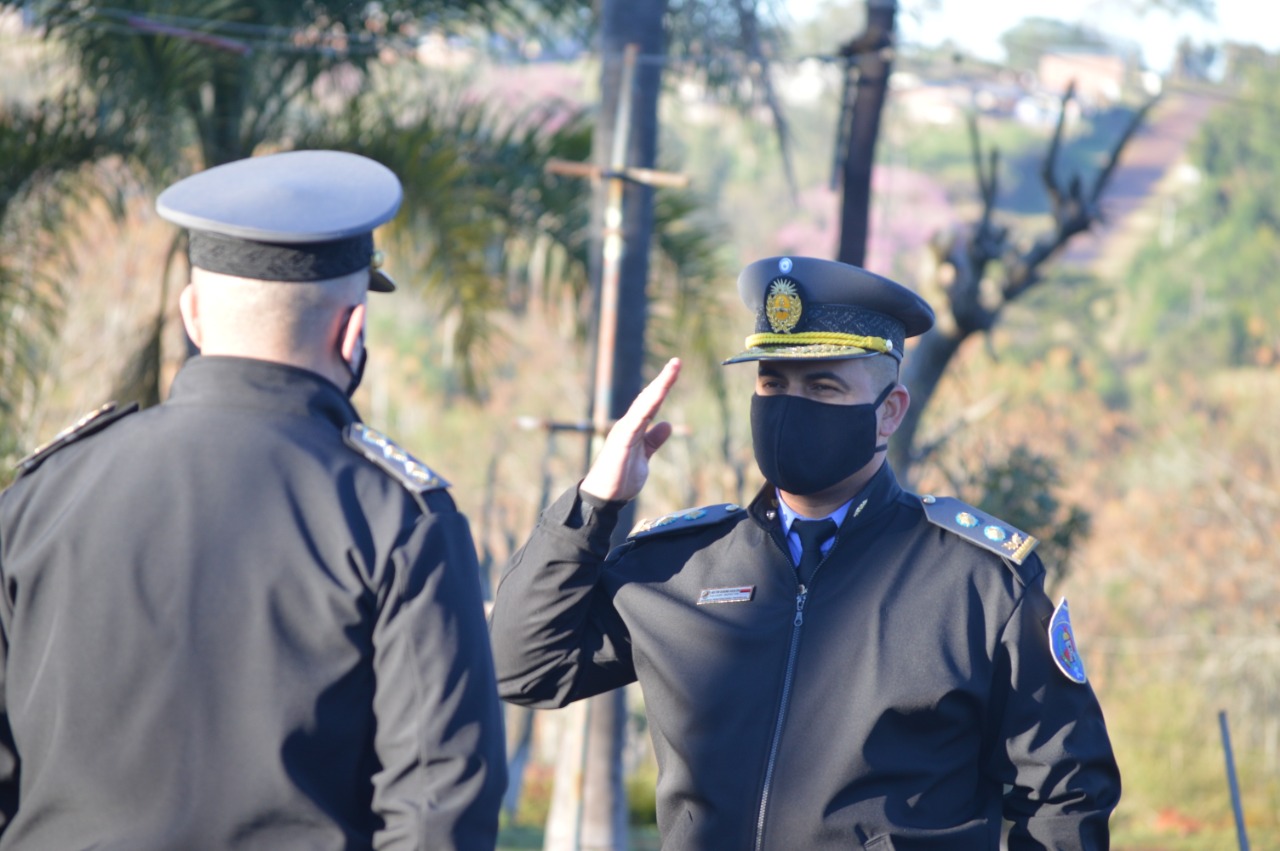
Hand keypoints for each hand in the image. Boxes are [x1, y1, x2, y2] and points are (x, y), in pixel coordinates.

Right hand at [580, 358, 680, 502]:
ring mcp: (624, 431)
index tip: (675, 369)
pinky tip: (656, 396)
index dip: (664, 386)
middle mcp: (629, 424)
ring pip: (644, 405)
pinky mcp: (621, 441)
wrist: (604, 496)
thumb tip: (666, 424)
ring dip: (658, 388)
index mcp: (635, 427)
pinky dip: (646, 408)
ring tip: (671, 372)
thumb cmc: (621, 477)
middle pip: (648, 398)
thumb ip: (653, 440)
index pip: (651, 402)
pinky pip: (636, 422)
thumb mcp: (644, 455)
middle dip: (663, 380)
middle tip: (677, 362)